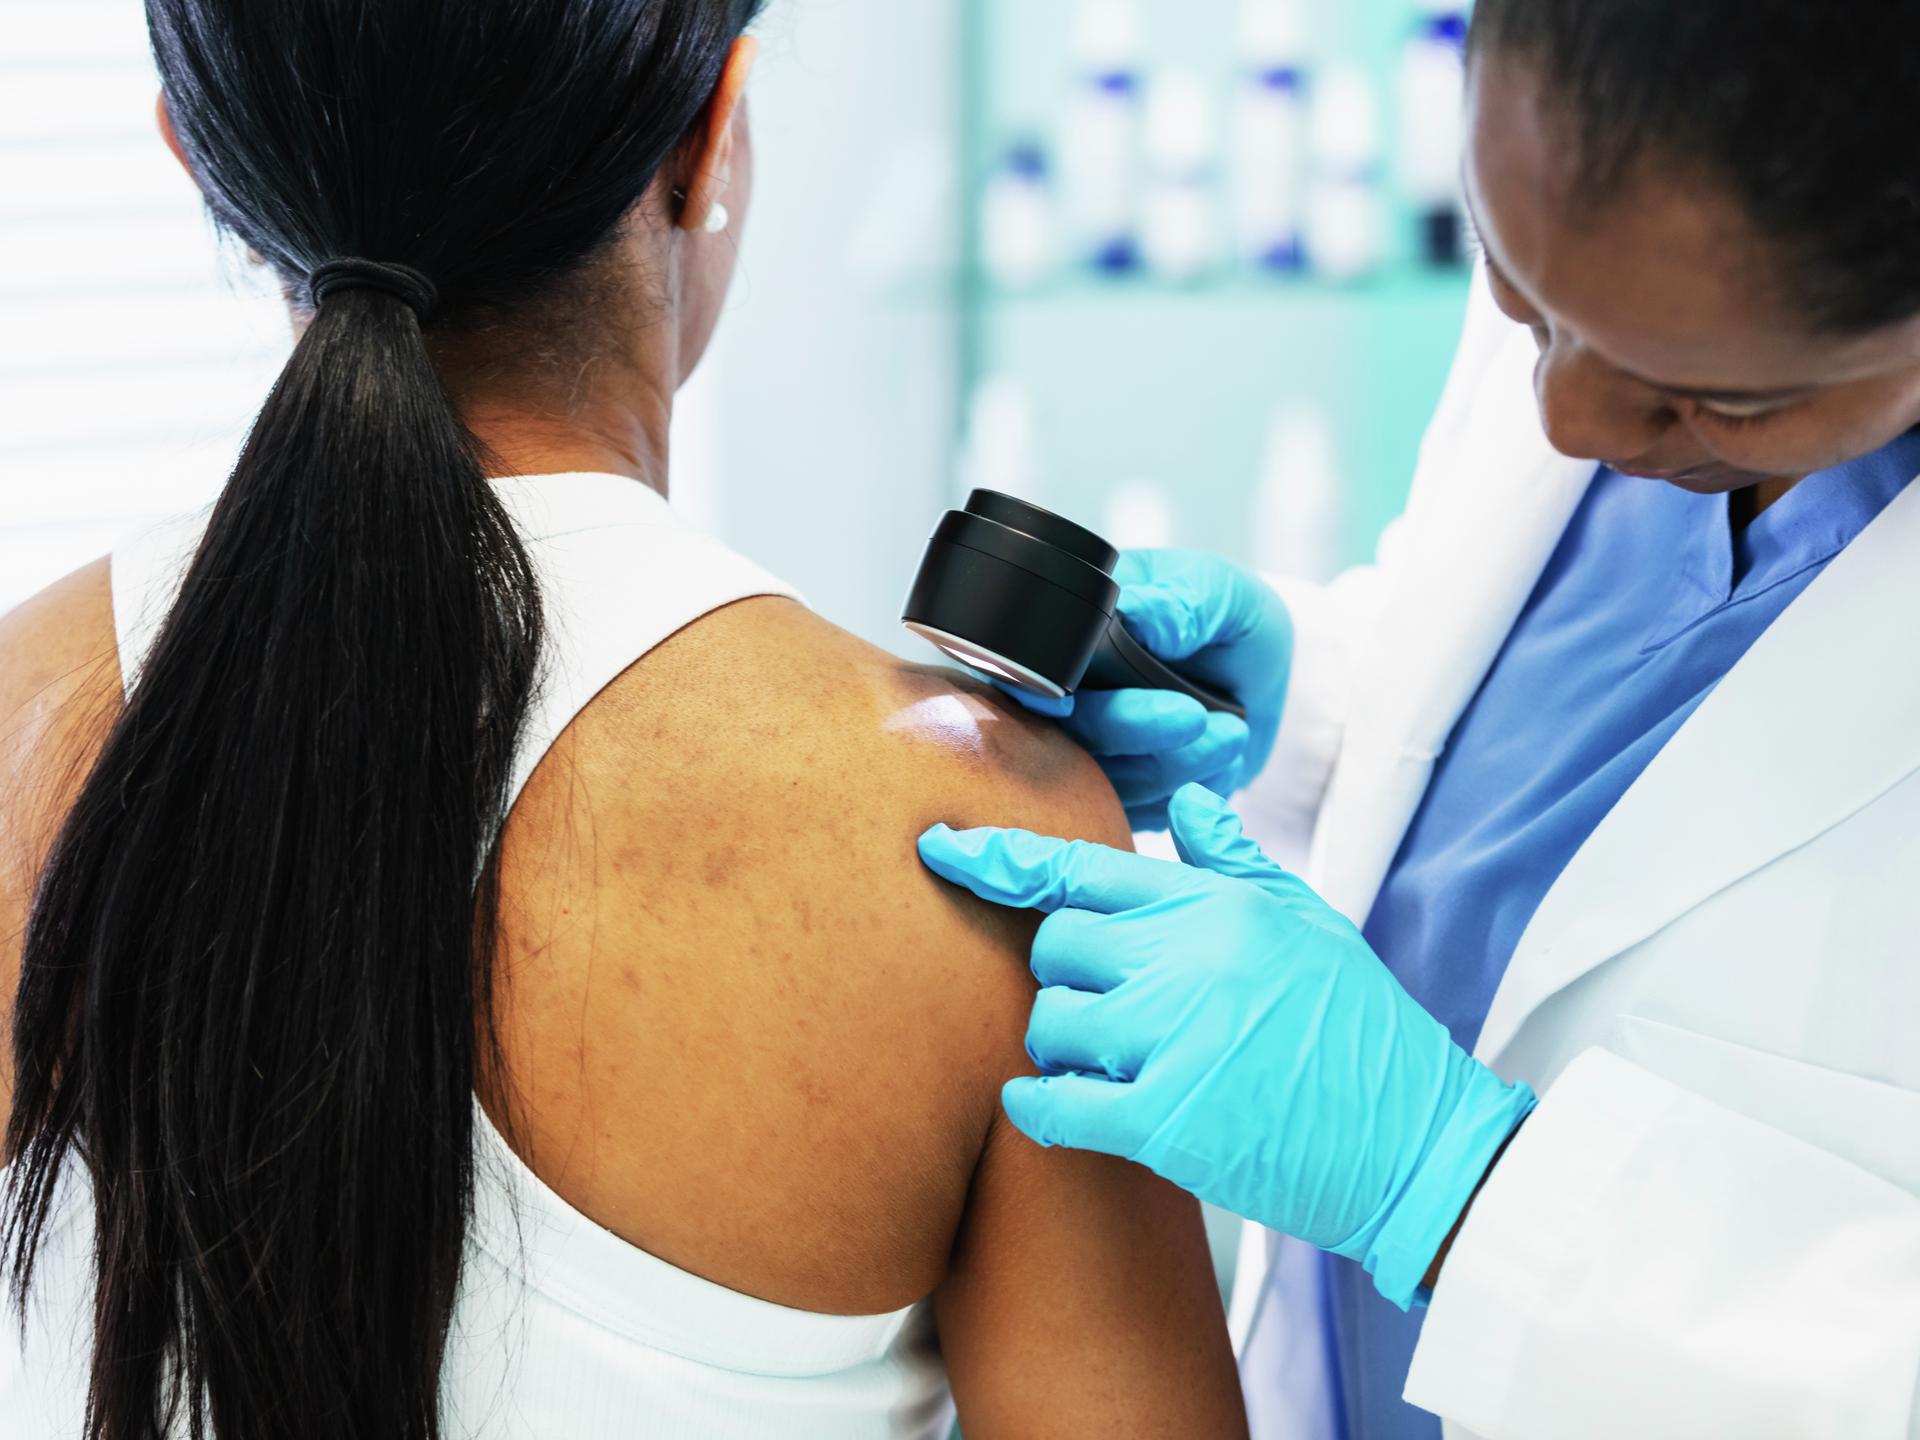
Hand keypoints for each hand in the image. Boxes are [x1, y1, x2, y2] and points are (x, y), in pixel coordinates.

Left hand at [918, 785, 1535, 1308]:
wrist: (1417, 1145)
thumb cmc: (1366, 1034)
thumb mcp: (1310, 923)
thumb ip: (1234, 862)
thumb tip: (1192, 799)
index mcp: (1218, 906)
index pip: (1083, 869)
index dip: (1002, 858)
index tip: (944, 848)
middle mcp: (1187, 961)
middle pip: (1054, 946)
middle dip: (1063, 975)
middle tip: (1104, 1003)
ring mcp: (1172, 1039)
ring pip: (1049, 1021)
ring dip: (1061, 1044)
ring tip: (1114, 1060)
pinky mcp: (1165, 1121)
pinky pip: (1056, 1104)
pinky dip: (1038, 1106)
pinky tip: (1045, 1106)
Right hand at [995, 550, 1291, 830]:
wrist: (1259, 668)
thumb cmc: (1223, 615)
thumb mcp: (1214, 590)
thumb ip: (1181, 602)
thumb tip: (1141, 614)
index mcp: (1073, 635)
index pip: (1030, 669)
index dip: (1036, 691)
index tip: (1064, 703)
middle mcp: (1072, 696)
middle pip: (1065, 732)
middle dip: (1127, 727)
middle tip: (1193, 715)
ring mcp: (1095, 749)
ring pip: (1106, 780)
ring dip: (1172, 762)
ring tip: (1232, 730)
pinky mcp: (1127, 789)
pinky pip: (1143, 809)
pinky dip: (1186, 786)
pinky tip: (1225, 752)